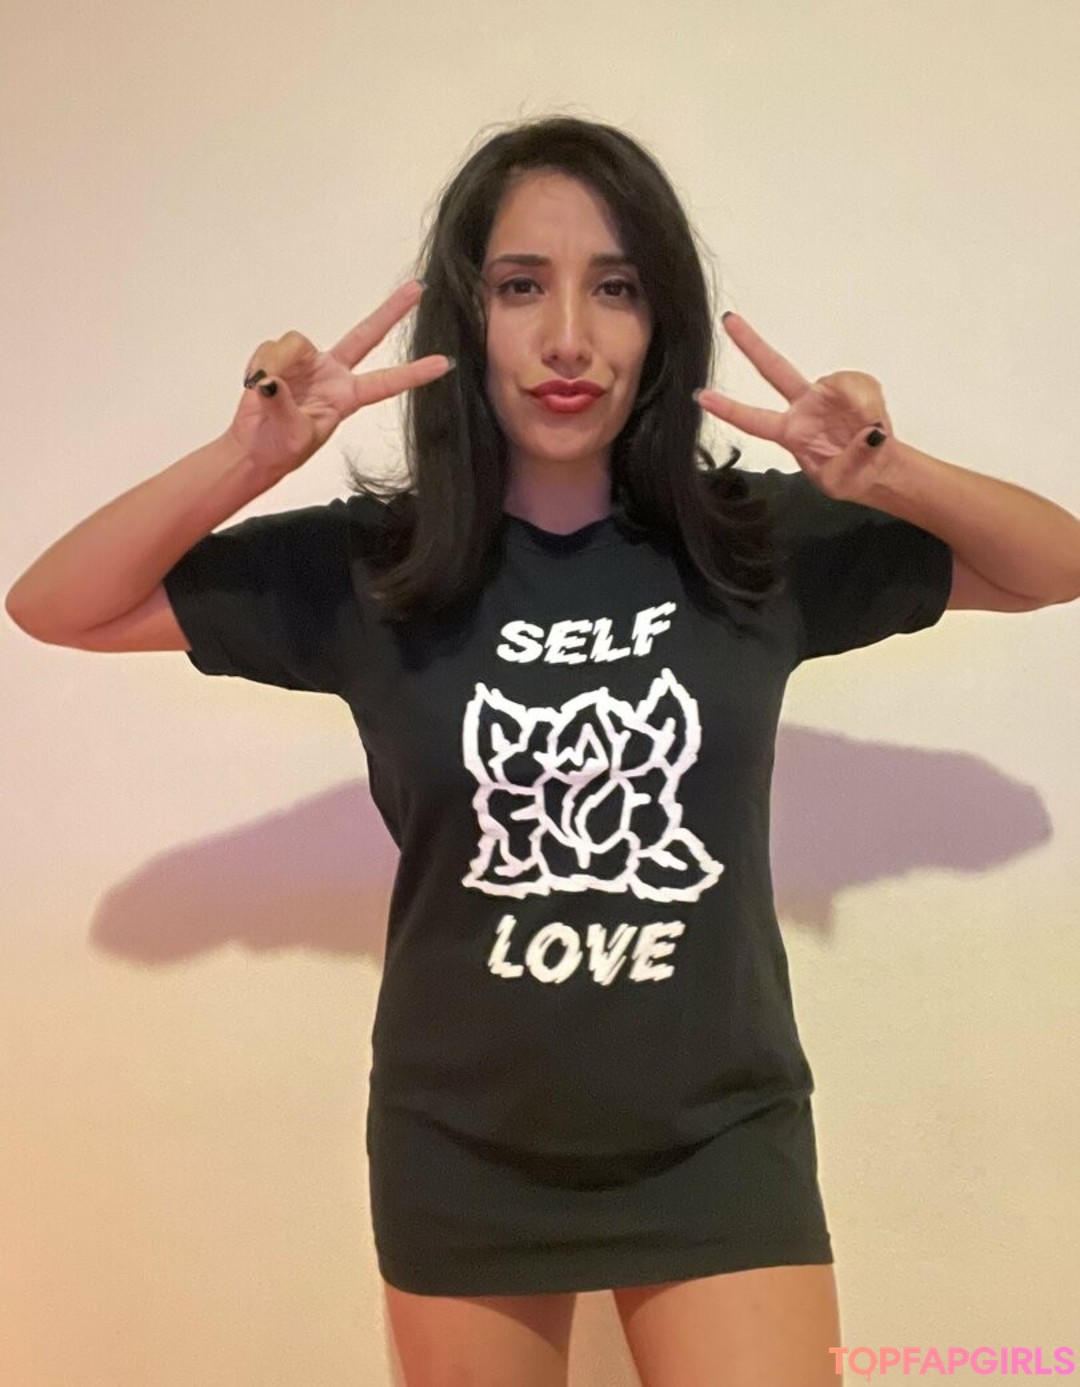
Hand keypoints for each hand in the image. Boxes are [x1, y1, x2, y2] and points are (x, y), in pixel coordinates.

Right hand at [227, 279, 453, 474]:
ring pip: (296, 342)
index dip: (414, 373)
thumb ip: (284, 405)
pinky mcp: (281, 357)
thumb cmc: (279, 448)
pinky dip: (259, 365)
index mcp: (347, 397)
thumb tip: (272, 382)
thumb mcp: (292, 435)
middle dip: (391, 311)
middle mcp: (333, 374)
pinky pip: (271, 348)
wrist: (253, 447)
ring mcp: (308, 363)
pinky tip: (255, 383)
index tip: (443, 363)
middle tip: (419, 289)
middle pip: (366, 335)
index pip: (386, 383)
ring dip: (276, 364)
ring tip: (264, 390)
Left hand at [695, 312, 896, 502]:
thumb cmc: (852, 478)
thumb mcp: (841, 482)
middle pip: (773, 369)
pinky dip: (870, 401)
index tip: (701, 397)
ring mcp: (825, 394)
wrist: (879, 470)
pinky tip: (874, 419)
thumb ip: (851, 459)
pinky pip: (859, 383)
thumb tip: (867, 433)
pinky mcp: (852, 387)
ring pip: (835, 381)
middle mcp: (803, 408)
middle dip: (751, 343)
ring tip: (868, 429)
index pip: (752, 421)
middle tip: (728, 320)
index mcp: (790, 433)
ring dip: (857, 403)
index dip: (727, 409)